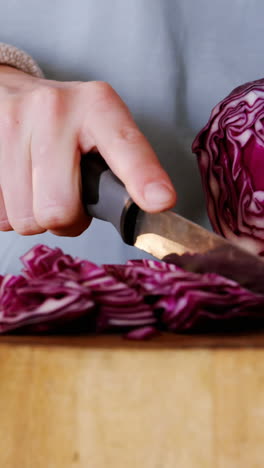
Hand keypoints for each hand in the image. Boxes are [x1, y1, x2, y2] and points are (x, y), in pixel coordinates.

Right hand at [0, 66, 175, 235]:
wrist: (13, 93)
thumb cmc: (67, 124)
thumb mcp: (103, 130)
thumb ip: (126, 168)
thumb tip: (154, 207)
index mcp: (97, 106)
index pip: (125, 147)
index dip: (142, 178)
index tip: (160, 202)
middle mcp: (53, 109)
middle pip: (59, 209)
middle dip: (67, 219)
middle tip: (68, 199)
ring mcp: (12, 124)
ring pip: (25, 219)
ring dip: (37, 216)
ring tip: (42, 188)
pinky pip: (0, 215)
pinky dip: (12, 211)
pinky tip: (20, 186)